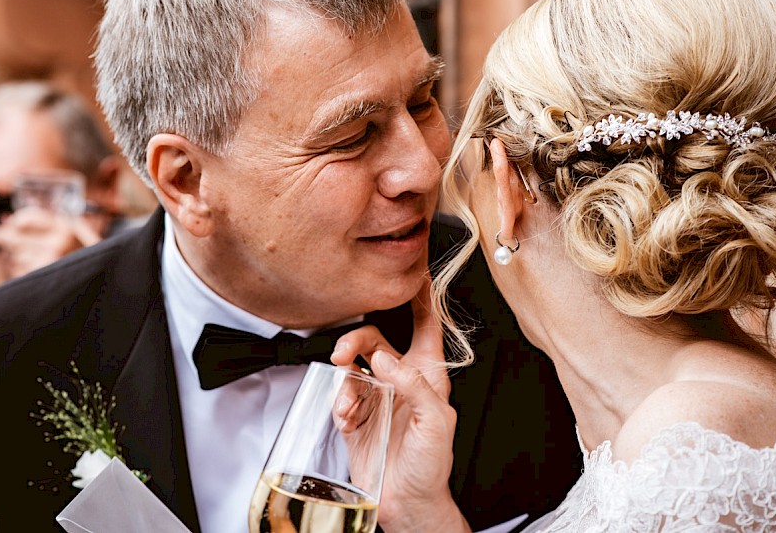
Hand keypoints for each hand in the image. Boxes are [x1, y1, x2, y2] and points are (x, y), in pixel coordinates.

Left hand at [0, 206, 101, 280]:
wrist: (102, 275)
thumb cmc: (85, 251)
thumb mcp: (73, 228)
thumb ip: (43, 222)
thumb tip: (6, 220)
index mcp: (65, 227)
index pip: (27, 218)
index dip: (14, 220)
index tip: (8, 222)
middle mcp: (58, 244)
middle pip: (14, 237)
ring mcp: (50, 264)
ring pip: (15, 257)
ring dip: (13, 257)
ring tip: (24, 256)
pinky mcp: (43, 279)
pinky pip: (20, 273)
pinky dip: (21, 271)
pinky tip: (32, 268)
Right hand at [331, 277, 470, 532]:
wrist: (407, 503)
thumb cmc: (432, 465)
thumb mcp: (436, 421)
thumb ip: (413, 384)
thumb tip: (385, 359)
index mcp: (428, 374)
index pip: (424, 325)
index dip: (419, 297)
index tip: (409, 271)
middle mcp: (401, 379)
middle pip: (375, 338)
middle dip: (356, 338)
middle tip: (345, 350)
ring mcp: (377, 396)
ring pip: (353, 364)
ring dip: (344, 374)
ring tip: (346, 396)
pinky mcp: (356, 416)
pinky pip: (340, 395)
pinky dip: (339, 403)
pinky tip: (347, 417)